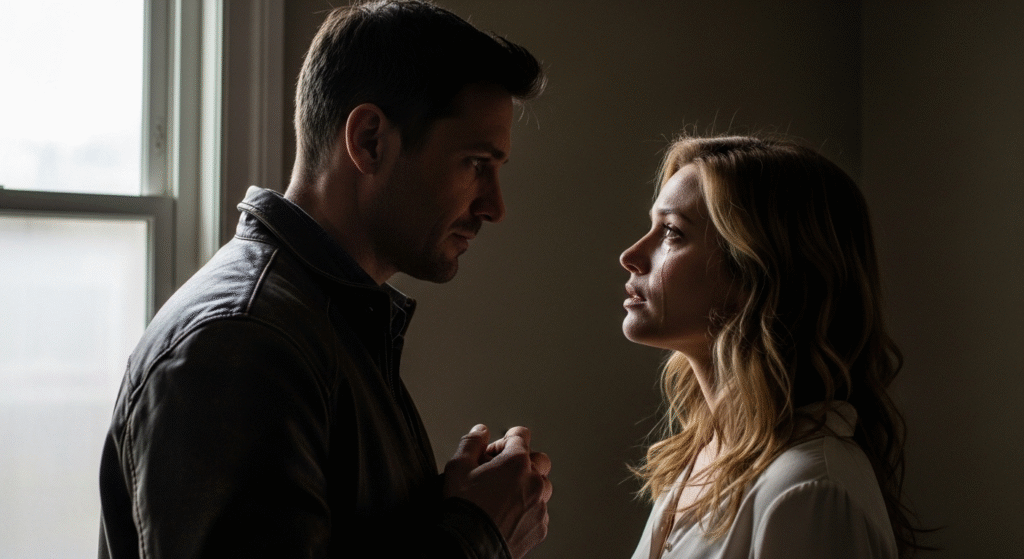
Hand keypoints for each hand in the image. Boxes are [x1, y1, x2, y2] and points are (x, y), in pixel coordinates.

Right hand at [443, 425, 552, 558]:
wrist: (470, 547)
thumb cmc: (464, 508)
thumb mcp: (458, 467)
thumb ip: (471, 442)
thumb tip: (481, 431)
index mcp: (516, 462)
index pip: (520, 436)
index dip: (504, 441)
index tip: (496, 450)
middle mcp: (534, 481)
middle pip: (539, 460)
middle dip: (522, 461)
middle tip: (501, 472)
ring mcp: (539, 505)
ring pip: (543, 486)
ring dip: (528, 486)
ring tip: (506, 495)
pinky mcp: (540, 526)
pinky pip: (539, 511)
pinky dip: (528, 510)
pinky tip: (508, 515)